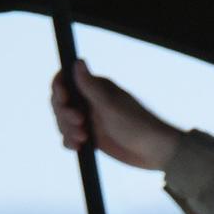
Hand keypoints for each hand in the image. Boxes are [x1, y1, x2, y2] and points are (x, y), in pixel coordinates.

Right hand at [50, 60, 180, 170]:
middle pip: (61, 102)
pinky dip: (70, 141)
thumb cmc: (137, 124)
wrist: (155, 152)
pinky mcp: (92, 137)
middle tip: (80, 123)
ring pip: (64, 121)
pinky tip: (77, 147)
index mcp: (95, 86)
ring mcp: (90, 119)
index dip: (59, 89)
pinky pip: (71, 137)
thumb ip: (91, 87)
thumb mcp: (111, 106)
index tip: (64, 100)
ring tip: (83, 138)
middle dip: (64, 113)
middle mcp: (90, 101)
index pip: (65, 80)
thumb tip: (77, 62)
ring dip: (67, 129)